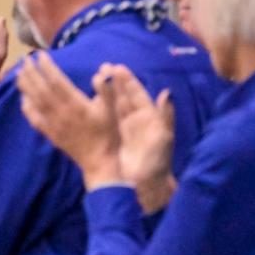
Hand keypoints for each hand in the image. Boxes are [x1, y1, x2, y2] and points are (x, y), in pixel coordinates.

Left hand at [16, 52, 121, 188]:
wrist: (100, 161)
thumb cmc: (109, 133)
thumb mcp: (113, 110)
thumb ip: (107, 90)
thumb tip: (103, 71)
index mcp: (76, 104)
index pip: (57, 82)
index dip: (47, 67)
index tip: (40, 55)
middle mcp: (61, 113)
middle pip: (41, 90)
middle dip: (32, 73)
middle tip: (23, 60)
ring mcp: (53, 124)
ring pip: (35, 102)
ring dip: (26, 87)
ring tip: (18, 73)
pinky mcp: (50, 134)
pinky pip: (34, 119)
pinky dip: (27, 108)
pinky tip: (22, 99)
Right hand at [106, 65, 176, 211]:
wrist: (144, 187)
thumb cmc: (156, 163)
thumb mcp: (163, 138)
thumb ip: (165, 115)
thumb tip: (166, 92)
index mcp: (148, 118)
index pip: (137, 94)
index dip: (128, 81)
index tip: (118, 68)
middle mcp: (133, 120)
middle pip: (122, 97)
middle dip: (114, 82)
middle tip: (103, 68)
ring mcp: (120, 129)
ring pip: (111, 106)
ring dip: (104, 92)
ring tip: (94, 79)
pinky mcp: (110, 138)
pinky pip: (102, 120)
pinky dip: (96, 109)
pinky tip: (88, 100)